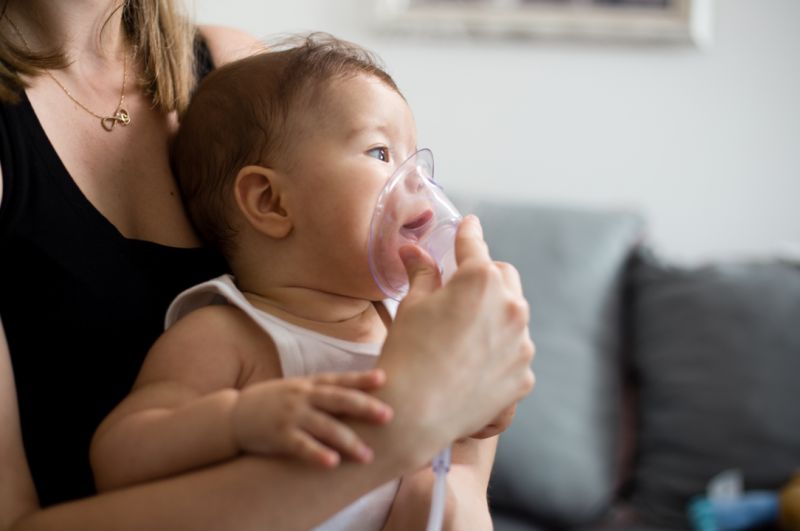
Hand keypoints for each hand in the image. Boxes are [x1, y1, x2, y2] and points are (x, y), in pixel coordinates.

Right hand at [231, 369, 392, 467]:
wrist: (233, 415)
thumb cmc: (274, 403)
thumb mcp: (297, 390)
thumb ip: (324, 391)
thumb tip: (359, 394)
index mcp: (309, 384)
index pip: (340, 380)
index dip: (361, 379)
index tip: (384, 378)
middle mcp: (302, 396)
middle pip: (338, 400)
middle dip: (364, 407)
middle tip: (388, 415)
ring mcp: (291, 415)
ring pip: (325, 426)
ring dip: (348, 441)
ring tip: (367, 455)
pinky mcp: (279, 436)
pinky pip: (301, 446)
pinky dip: (317, 454)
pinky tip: (333, 463)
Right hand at [377, 215, 534, 464]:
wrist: (415, 412)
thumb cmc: (408, 352)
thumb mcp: (412, 306)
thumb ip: (422, 273)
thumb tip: (411, 250)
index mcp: (481, 280)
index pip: (474, 245)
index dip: (468, 233)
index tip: (469, 224)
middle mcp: (511, 307)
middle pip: (504, 277)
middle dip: (486, 278)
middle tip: (461, 290)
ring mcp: (522, 344)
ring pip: (512, 317)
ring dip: (494, 318)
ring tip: (462, 339)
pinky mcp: (524, 375)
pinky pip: (514, 354)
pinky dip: (498, 354)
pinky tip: (471, 367)